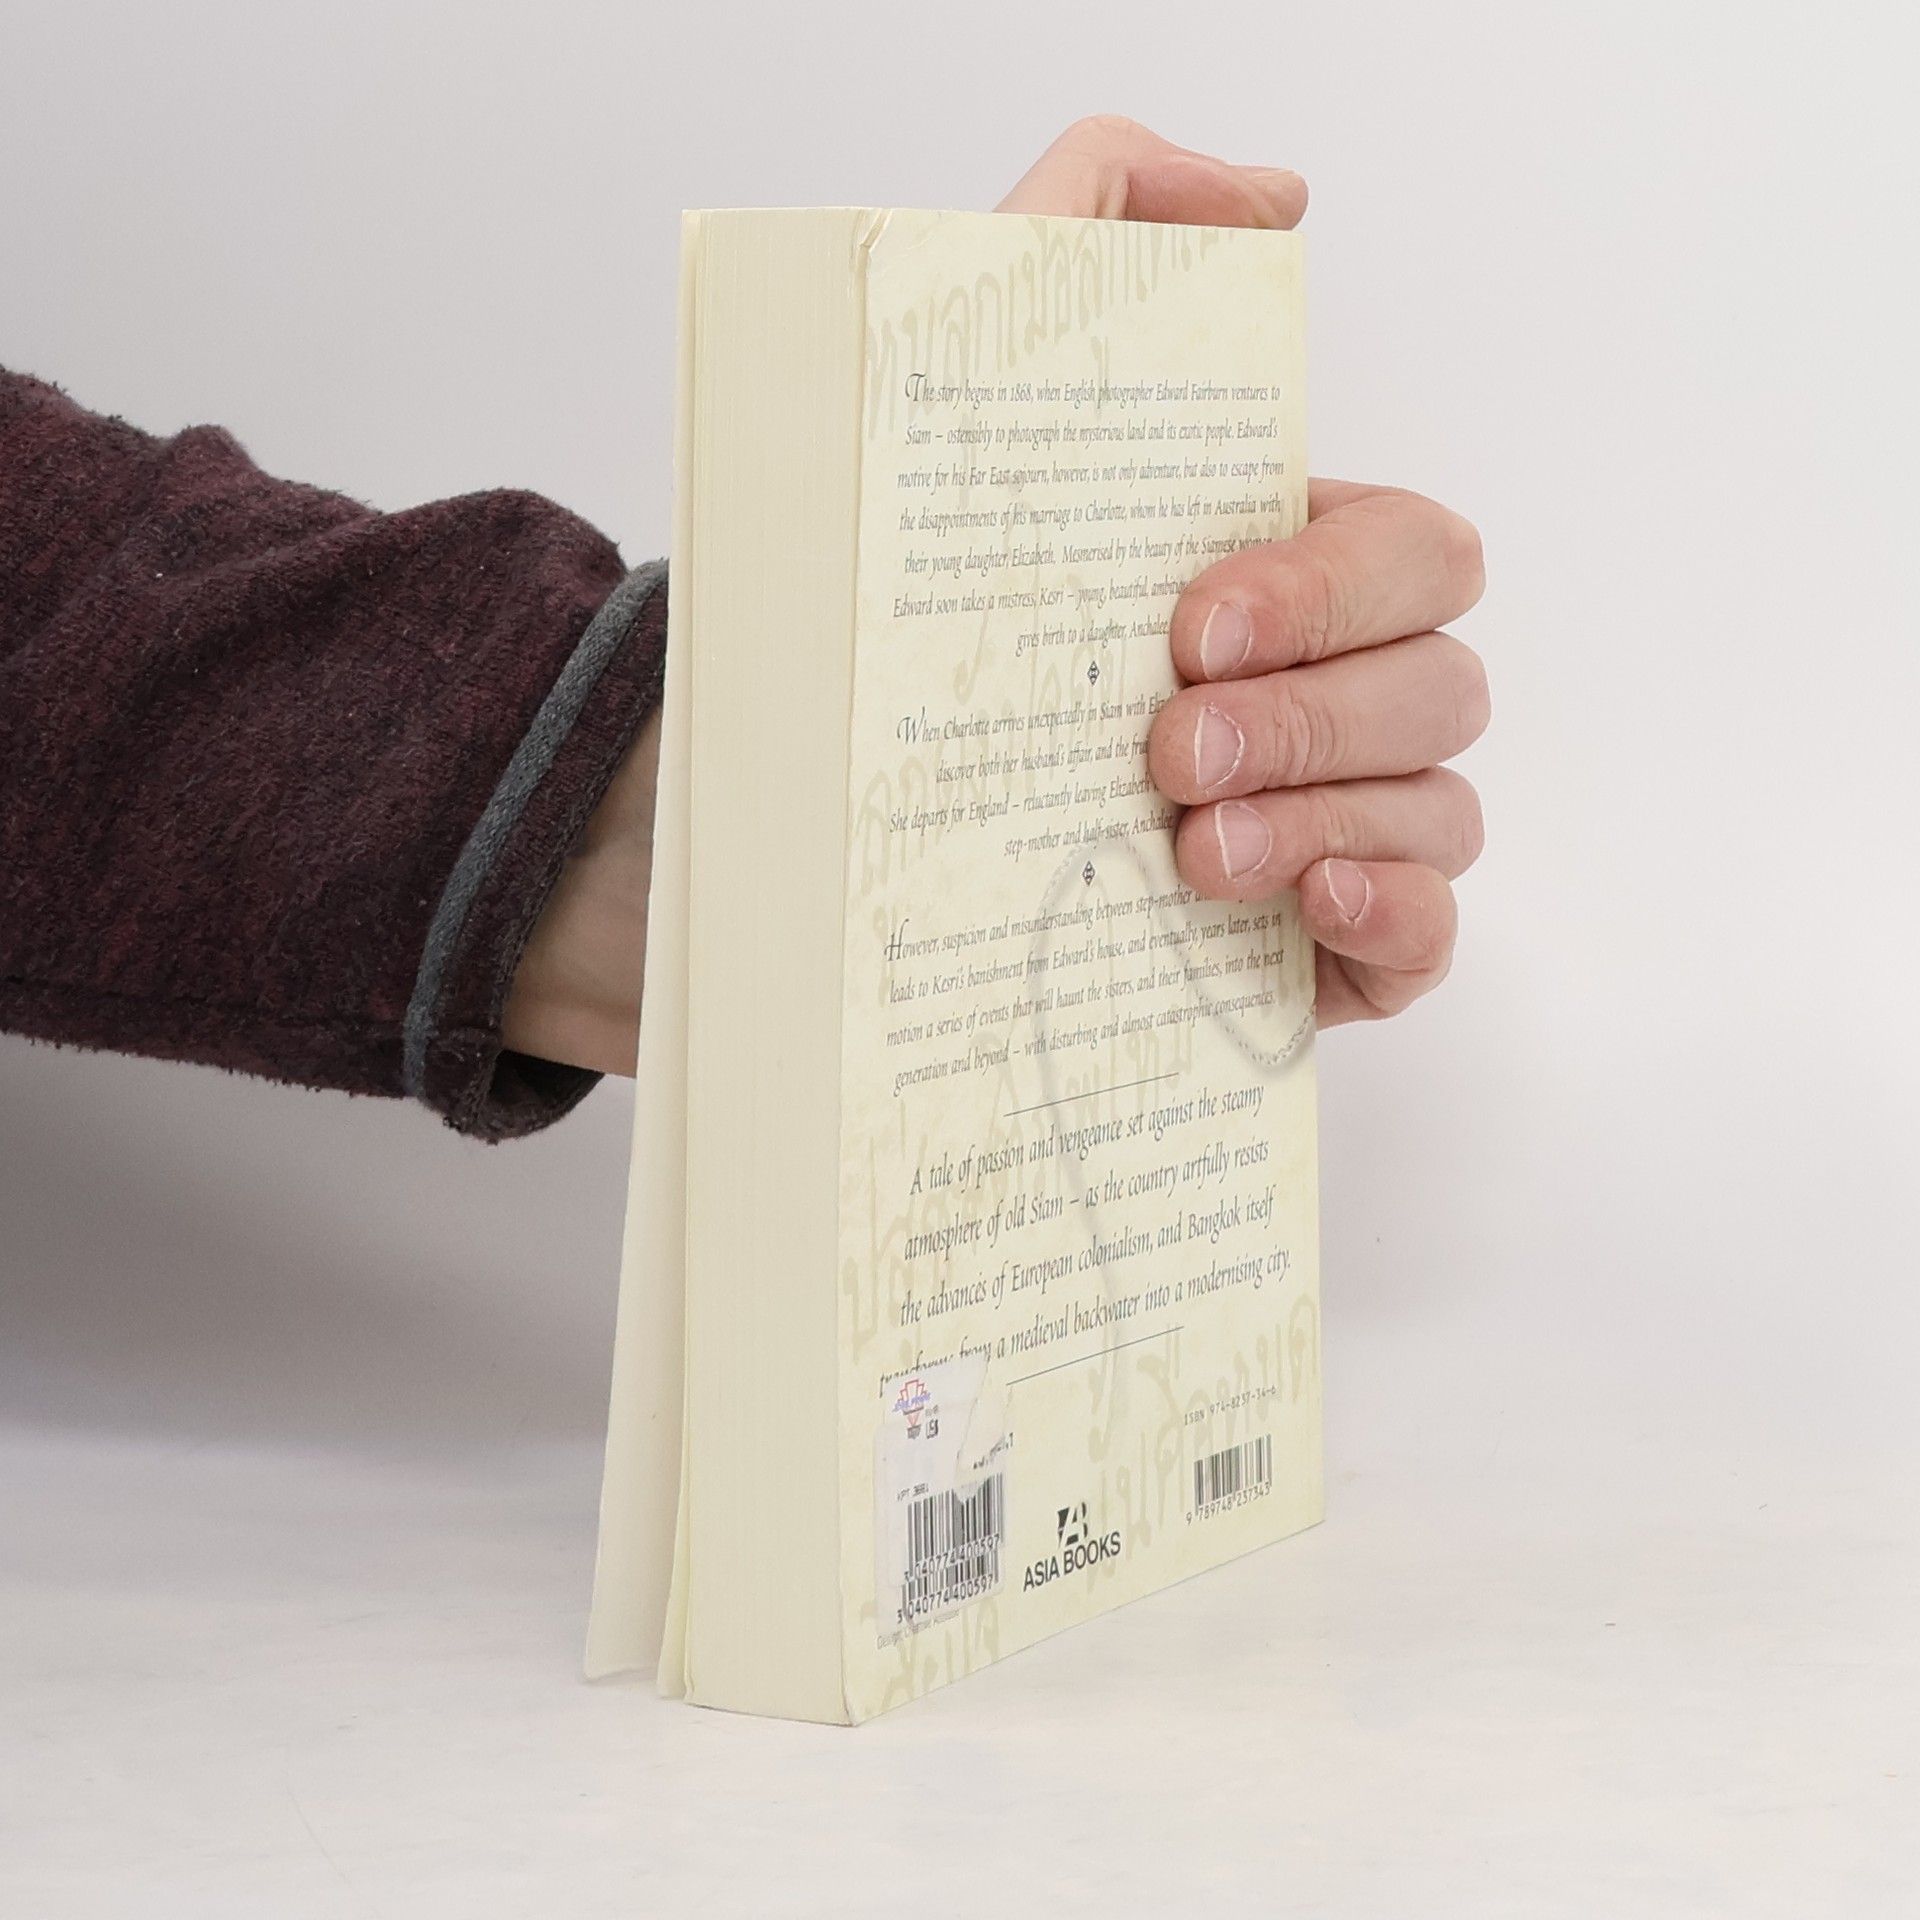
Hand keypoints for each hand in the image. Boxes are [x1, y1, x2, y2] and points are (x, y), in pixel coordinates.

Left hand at [507, 120, 1482, 1075]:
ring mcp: (1317, 826)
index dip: (1333, 585)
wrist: (754, 814)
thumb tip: (1266, 196)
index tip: (1182, 630)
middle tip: (1164, 753)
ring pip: (1439, 805)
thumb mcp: (939, 389)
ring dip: (1329, 817)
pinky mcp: (1294, 951)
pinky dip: (1397, 916)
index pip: (1413, 552)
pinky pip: (1427, 936)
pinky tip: (1309, 904)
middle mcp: (1314, 697)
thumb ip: (1087, 229)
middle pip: (1438, 682)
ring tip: (1188, 853)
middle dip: (1314, 715)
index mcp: (1270, 574)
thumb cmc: (870, 613)